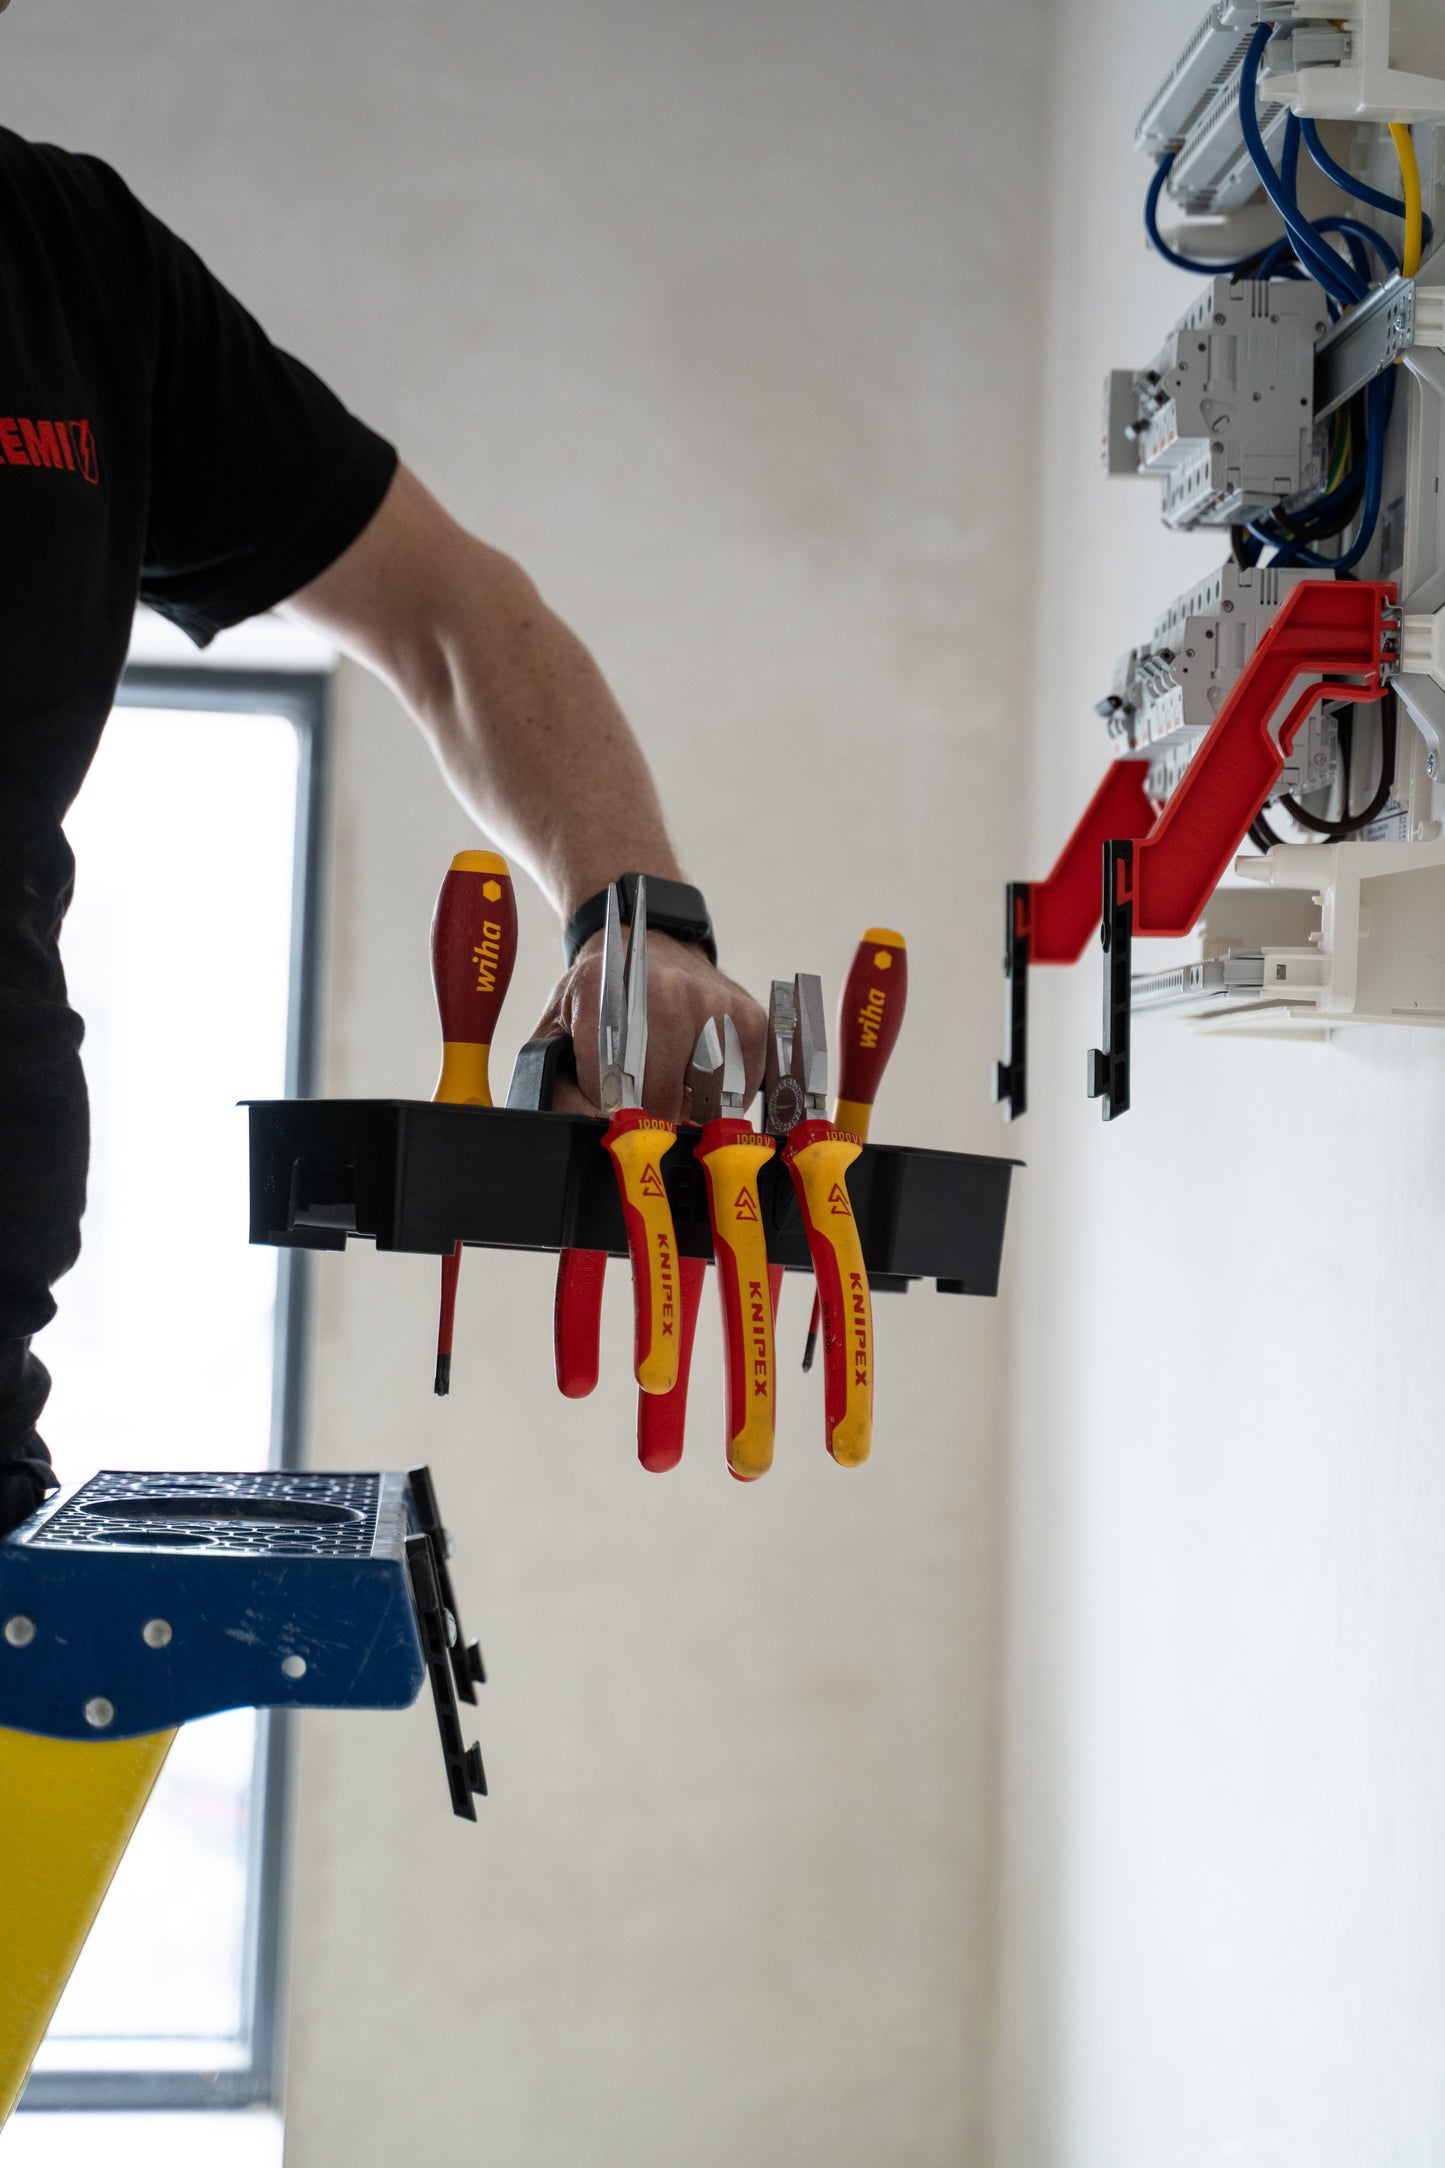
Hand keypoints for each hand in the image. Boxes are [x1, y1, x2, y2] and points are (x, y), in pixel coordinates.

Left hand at [530, 932, 766, 1120]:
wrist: (649, 946)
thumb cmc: (603, 997)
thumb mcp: (559, 1032)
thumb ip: (557, 1087)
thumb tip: (588, 1132)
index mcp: (602, 996)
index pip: (609, 1091)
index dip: (609, 1115)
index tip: (612, 1113)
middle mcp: (664, 993)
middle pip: (660, 1100)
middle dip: (649, 1117)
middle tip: (641, 1100)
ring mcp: (713, 1005)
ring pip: (704, 1101)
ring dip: (689, 1107)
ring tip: (671, 1084)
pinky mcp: (749, 1020)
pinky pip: (740, 1090)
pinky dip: (721, 1097)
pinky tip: (700, 1075)